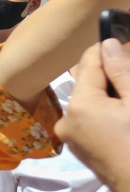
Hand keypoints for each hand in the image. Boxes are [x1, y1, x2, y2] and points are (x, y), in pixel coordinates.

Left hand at [59, 40, 129, 191]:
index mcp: (79, 105)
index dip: (110, 50)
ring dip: (112, 93)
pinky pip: (92, 118)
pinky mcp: (81, 149)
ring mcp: (72, 137)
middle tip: (128, 70)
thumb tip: (108, 44)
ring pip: (91, 100)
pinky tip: (124, 115)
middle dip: (113, 74)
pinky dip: (107, 111)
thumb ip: (122, 71)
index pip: (89, 62)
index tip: (125, 42)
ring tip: (127, 97)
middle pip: (89, 81)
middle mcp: (67, 119)